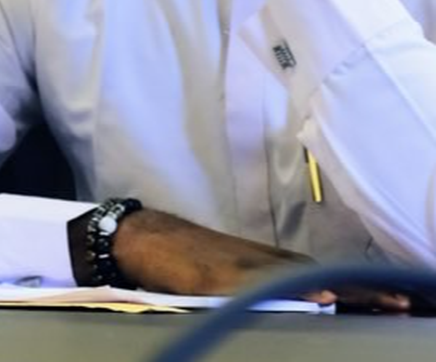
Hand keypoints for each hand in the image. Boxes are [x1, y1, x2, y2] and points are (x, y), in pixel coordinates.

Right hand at [103, 209, 409, 310]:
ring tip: (377, 302)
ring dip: (342, 290)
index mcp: (262, 261)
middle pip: (320, 275)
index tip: (393, 300)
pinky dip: (292, 290)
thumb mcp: (226, 266)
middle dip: (361, 291)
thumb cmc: (180, 255)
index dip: (356, 287)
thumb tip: (298, 299)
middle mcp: (257, 261)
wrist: (140, 236)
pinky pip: (261, 286)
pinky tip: (318, 296)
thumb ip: (259, 280)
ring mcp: (238, 267)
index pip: (321, 273)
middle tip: (400, 304)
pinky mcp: (217, 278)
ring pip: (300, 279)